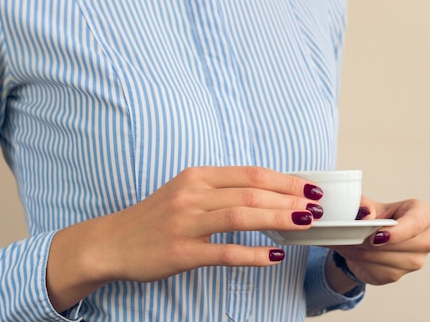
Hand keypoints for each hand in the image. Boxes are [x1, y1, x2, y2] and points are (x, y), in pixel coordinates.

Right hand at [46, 166, 322, 310]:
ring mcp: (185, 223)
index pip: (249, 174)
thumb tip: (267, 195)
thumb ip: (221, 192)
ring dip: (277, 220)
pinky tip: (274, 257)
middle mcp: (192, 194)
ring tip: (305, 225)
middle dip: (289, 200)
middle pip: (250, 193)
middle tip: (317, 208)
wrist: (112, 242)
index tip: (310, 187)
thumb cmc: (155, 217)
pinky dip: (252, 254)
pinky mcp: (179, 252)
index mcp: (197, 177)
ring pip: (240, 217)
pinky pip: (223, 252)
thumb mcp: (186, 193)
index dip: (284, 180)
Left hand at [332, 196, 429, 285]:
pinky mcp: (398, 275)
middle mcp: (426, 240)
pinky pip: (375, 270)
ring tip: (345, 240)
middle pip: (396, 244)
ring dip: (359, 250)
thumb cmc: (377, 217)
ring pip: (382, 258)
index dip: (397, 232)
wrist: (371, 240)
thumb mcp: (369, 204)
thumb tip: (366, 215)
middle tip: (346, 234)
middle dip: (368, 240)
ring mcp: (415, 261)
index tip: (376, 237)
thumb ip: (364, 204)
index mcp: (423, 215)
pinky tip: (352, 251)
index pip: (416, 223)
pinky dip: (358, 261)